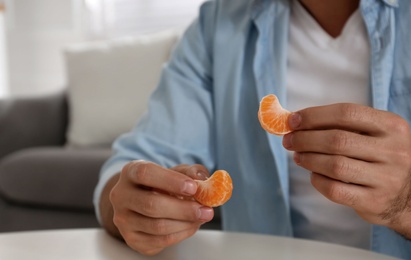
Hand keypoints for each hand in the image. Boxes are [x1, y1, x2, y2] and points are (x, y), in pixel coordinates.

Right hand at [109, 161, 213, 254]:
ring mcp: (124, 219)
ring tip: (202, 217)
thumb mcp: (175, 171)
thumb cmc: (161, 184)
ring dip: (185, 223)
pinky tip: (191, 226)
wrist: (143, 202)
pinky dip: (181, 234)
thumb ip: (190, 172)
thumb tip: (201, 177)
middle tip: (206, 210)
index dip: (170, 181)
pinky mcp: (131, 238)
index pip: (145, 173)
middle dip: (184, 209)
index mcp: (130, 171)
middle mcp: (121, 195)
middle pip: (152, 204)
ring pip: (157, 226)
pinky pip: (159, 241)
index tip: (193, 187)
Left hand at [282, 103, 410, 237]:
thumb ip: (340, 125)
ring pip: (335, 165)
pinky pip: (335, 190)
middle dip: (305, 139)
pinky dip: (318, 180)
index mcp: (391, 126)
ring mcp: (386, 178)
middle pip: (337, 140)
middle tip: (289, 140)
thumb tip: (296, 122)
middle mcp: (393, 151)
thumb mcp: (372, 134)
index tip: (292, 121)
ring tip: (298, 156)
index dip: (314, 116)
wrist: (406, 195)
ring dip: (308, 159)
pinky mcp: (374, 201)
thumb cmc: (379, 157)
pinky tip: (313, 175)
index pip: (347, 113)